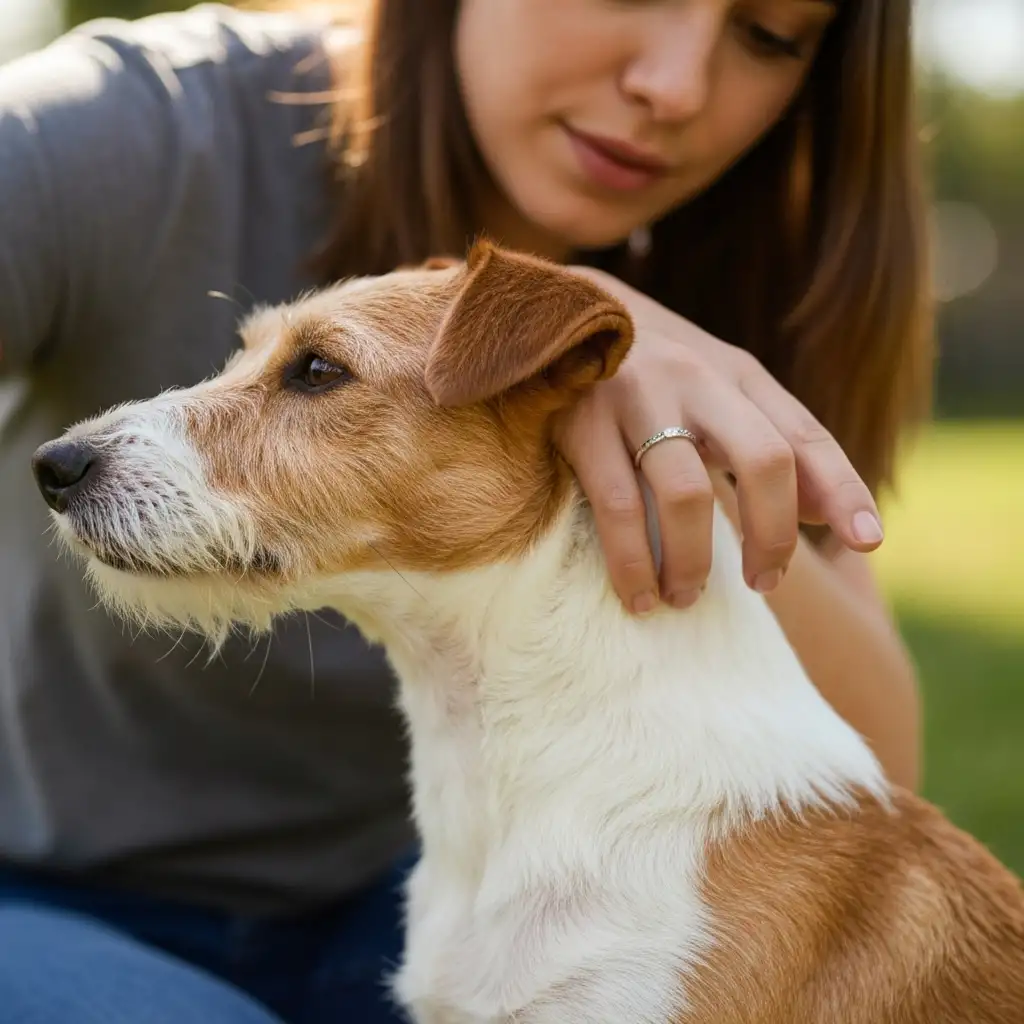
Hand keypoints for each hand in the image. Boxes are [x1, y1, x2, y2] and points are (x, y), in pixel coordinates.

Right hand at [553, 266, 885, 615]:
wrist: (555, 316)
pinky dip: (633, 562)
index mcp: (736, 373)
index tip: (868, 542)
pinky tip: (638, 594)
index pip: (805, 435)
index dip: (842, 490)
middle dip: (772, 536)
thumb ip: (770, 444)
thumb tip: (824, 515)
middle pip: (764, 460)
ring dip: (693, 562)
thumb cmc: (649, 373)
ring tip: (684, 597)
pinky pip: (617, 507)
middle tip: (764, 584)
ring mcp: (637, 396)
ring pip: (686, 494)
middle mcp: (696, 377)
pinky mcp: (582, 421)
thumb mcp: (715, 394)